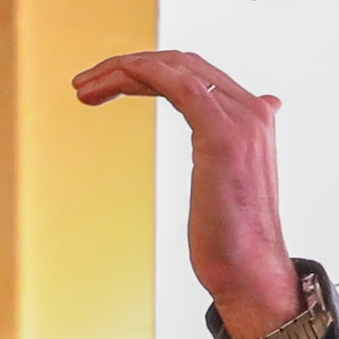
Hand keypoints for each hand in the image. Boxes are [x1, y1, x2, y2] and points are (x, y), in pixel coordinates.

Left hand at [73, 48, 303, 338]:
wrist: (249, 274)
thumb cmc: (233, 240)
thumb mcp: (228, 184)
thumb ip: (230, 149)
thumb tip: (239, 129)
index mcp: (253, 120)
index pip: (195, 73)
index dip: (147, 72)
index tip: (105, 87)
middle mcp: (251, 112)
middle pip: (182, 63)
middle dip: (127, 66)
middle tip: (86, 85)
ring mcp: (241, 120)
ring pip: (175, 68)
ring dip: (123, 69)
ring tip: (85, 88)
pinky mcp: (223, 135)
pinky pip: (178, 84)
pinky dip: (141, 74)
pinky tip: (112, 84)